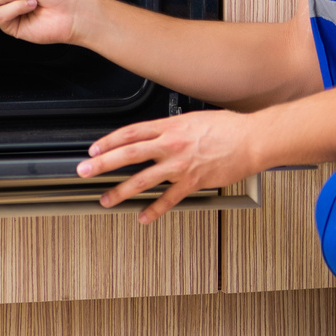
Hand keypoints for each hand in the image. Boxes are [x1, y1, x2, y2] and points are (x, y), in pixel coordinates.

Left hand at [78, 110, 258, 222]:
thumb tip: (159, 134)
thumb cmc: (229, 128)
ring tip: (106, 200)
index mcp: (171, 126)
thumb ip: (174, 127)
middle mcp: (171, 144)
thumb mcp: (195, 119)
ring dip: (120, 191)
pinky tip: (143, 217)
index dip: (108, 141)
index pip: (131, 132)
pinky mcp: (193, 182)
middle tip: (83, 170)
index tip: (94, 149)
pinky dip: (154, 210)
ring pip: (142, 179)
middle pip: (128, 153)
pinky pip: (169, 199)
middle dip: (102, 163)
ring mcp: (180, 165)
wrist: (252, 139)